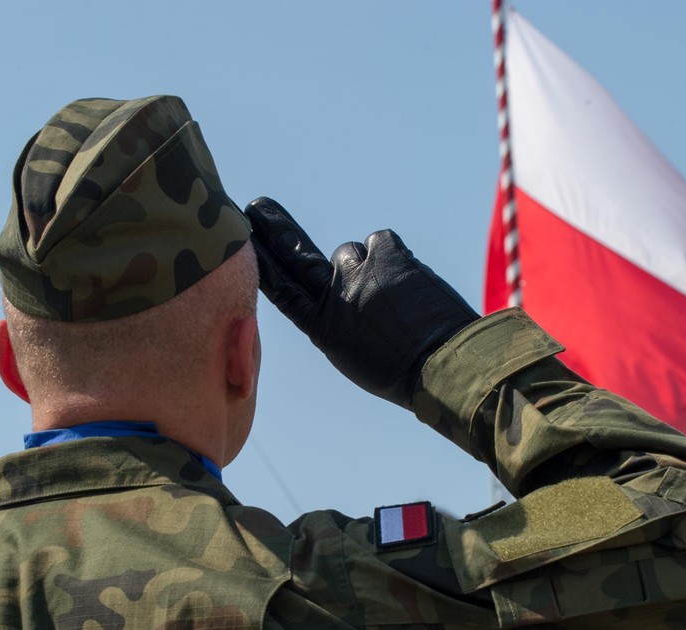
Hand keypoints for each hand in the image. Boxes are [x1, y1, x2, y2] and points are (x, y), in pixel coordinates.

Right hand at [245, 197, 478, 409]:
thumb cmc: (401, 369)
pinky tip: (407, 279)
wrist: (442, 364)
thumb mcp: (353, 353)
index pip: (281, 289)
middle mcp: (333, 296)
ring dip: (367, 264)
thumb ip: (339, 318)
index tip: (243, 239)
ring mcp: (359, 272)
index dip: (263, 262)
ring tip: (393, 293)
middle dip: (276, 228)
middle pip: (296, 253)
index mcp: (321, 328)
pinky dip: (392, 256)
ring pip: (353, 251)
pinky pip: (382, 242)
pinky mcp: (388, 255)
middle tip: (258, 206)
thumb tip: (342, 290)